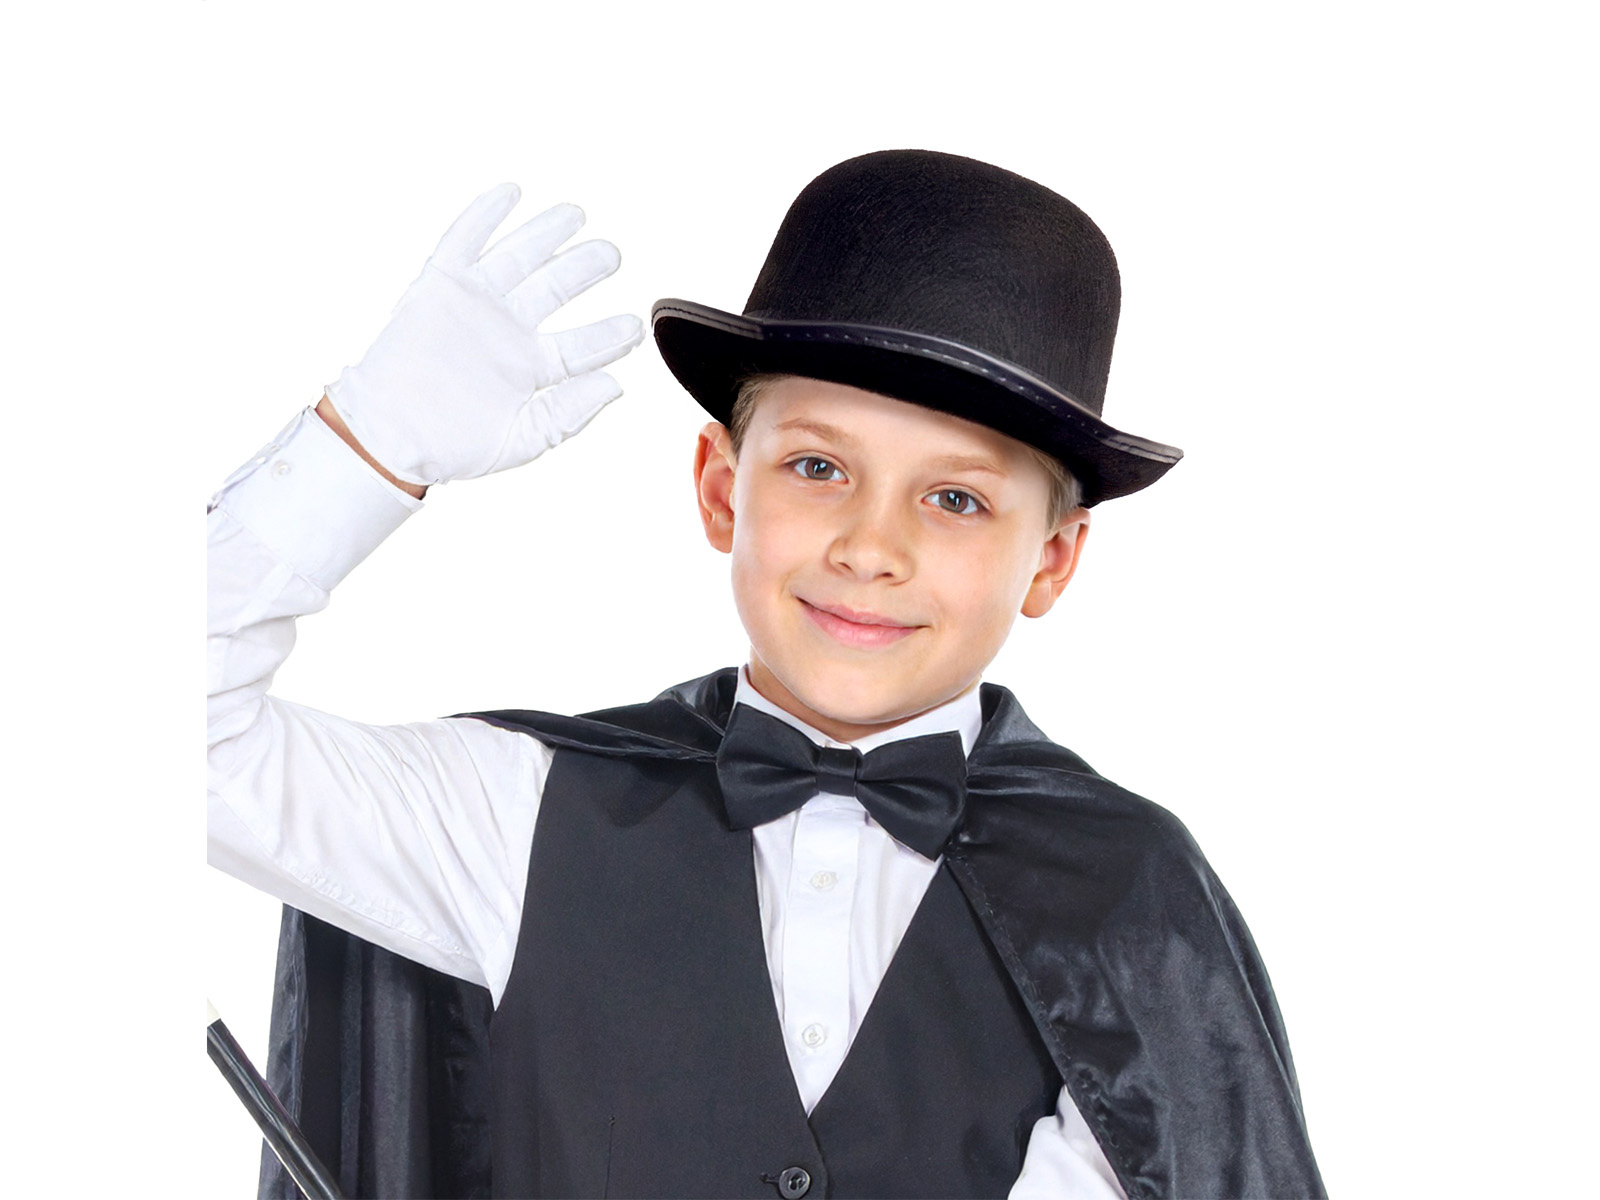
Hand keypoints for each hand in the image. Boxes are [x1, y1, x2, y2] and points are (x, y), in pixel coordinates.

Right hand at [325, 183, 644, 486]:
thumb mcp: (524, 439)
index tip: (636, 328)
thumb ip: (570, 412)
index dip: (609, 336)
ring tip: (575, 215)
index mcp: (532, 368)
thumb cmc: (451, 446)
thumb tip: (615, 385)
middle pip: (555, 288)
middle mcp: (508, 329)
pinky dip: (484, 216)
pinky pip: (463, 242)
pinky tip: (510, 193)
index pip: (581, 346)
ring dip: (546, 234)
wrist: (390, 437)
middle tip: (611, 254)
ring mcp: (476, 305)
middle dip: (585, 269)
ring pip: (518, 258)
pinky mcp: (439, 287)